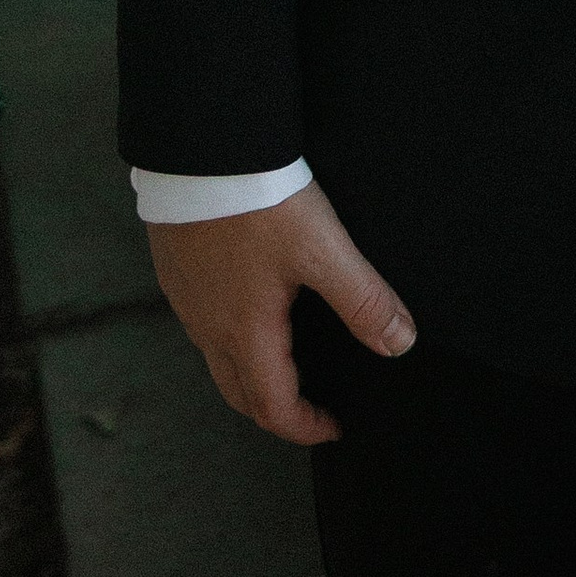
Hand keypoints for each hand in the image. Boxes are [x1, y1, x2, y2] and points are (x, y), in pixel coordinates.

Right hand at [147, 181, 414, 445]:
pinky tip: (249, 307)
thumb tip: (399, 343)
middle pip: (239, 393)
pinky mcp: (176, 270)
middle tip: (310, 408)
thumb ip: (363, 298)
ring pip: (217, 359)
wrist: (200, 148)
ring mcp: (187, 299)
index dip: (306, 427)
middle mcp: (208, 326)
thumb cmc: (257, 199)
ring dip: (251, 374)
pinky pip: (201, 323)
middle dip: (276, 410)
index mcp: (245, 332)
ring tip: (286, 361)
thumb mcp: (322, 248)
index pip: (273, 407)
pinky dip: (229, 337)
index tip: (333, 427)